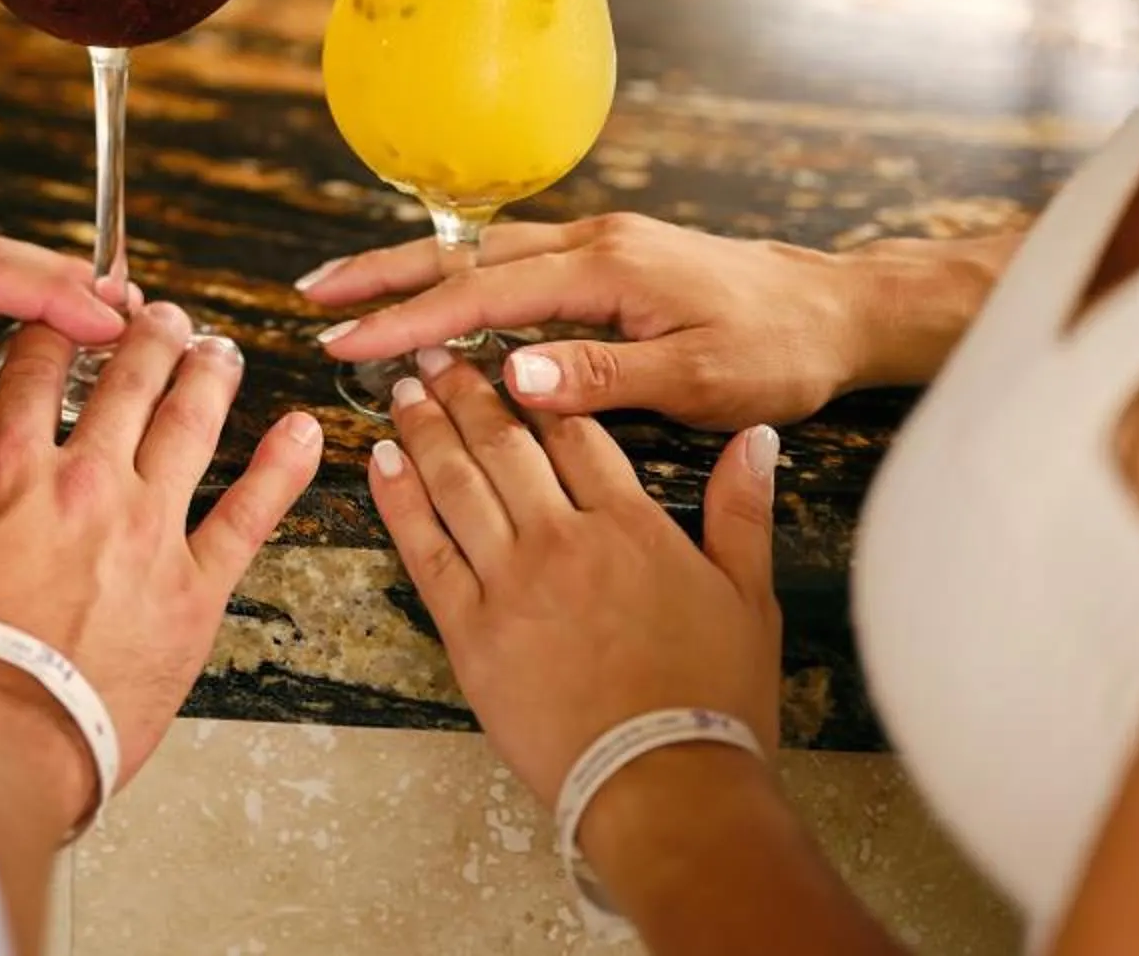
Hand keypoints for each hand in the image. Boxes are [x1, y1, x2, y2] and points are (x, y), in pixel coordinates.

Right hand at [0, 308, 323, 809]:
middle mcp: (87, 481)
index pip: (37, 367)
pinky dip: (281, 469)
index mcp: (9, 463)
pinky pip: (249, 517)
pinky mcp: (192, 592)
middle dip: (147, 337)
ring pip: (191, 427)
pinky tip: (302, 433)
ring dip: (209, 375)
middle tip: (163, 315)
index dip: (55, 327)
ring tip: (219, 350)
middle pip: (128, 382)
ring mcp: (147, 532)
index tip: (70, 309)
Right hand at [301, 214, 867, 428]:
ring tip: (353, 289)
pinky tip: (439, 292)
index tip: (345, 341)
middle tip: (316, 295)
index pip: (482, 296)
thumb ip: (601, 377)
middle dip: (386, 274)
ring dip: (417, 270)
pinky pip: (518, 260)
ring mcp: (602, 245)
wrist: (837, 310)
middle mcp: (594, 244)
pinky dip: (464, 273)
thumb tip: (511, 377)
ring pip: (488, 252)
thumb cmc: (777, 351)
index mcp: (606, 271)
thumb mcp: (698, 380)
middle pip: (467, 255)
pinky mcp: (612, 257)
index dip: (408, 321)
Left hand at [367, 347, 781, 808]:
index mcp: (630, 525)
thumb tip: (756, 440)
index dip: (537, 387)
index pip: (574, 432)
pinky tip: (381, 460)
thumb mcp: (749, 598)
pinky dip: (400, 500)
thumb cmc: (714, 700)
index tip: (507, 354)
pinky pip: (425, 550)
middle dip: (467, 391)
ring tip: (404, 388)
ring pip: (458, 484)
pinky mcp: (470, 632)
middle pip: (505, 445)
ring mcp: (511, 584)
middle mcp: (564, 540)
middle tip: (436, 353)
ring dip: (425, 429)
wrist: (665, 785)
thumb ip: (743, 509)